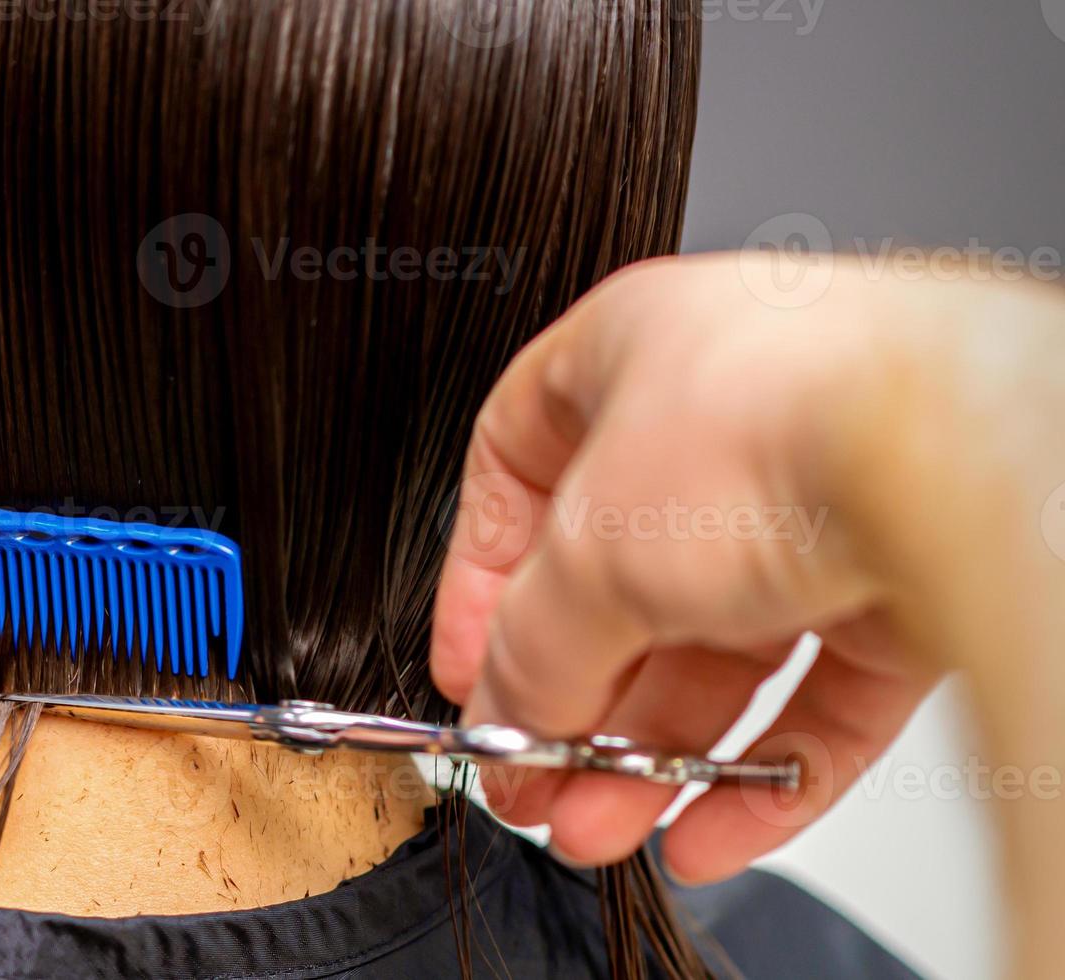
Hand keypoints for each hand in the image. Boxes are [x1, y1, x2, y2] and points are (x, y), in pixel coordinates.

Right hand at [428, 252, 1064, 884]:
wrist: (958, 454)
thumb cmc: (774, 426)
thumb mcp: (585, 556)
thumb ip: (527, 649)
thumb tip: (506, 714)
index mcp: (631, 356)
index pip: (519, 470)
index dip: (480, 580)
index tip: (469, 671)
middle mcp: (730, 420)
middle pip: (621, 584)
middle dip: (575, 704)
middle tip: (537, 780)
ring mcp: (825, 500)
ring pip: (722, 653)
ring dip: (653, 753)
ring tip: (604, 829)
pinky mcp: (909, 582)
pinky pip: (822, 696)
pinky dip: (762, 772)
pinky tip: (710, 831)